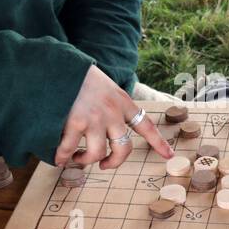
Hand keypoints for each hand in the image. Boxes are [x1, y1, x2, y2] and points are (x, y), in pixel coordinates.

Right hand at [56, 65, 173, 169]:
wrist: (59, 63)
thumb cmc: (79, 77)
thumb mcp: (104, 86)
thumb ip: (111, 105)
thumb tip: (108, 128)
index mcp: (122, 102)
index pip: (146, 125)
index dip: (158, 143)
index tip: (169, 155)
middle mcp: (113, 112)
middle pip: (124, 148)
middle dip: (114, 162)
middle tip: (104, 165)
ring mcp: (95, 118)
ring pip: (98, 154)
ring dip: (86, 160)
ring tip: (76, 158)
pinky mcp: (75, 123)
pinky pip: (71, 149)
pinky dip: (63, 157)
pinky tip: (59, 157)